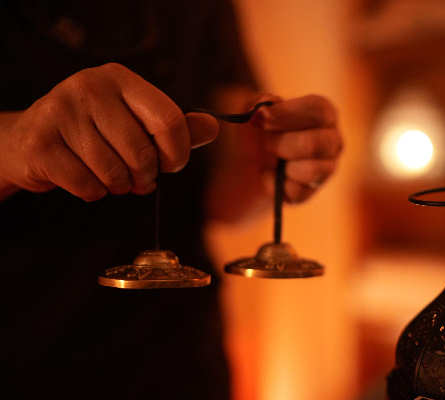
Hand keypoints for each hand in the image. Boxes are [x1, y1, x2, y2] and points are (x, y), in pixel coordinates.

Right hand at [0, 63, 217, 200]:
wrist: (31, 140)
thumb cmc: (95, 132)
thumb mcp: (136, 122)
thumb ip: (174, 128)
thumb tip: (213, 127)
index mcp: (120, 79)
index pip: (168, 120)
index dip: (177, 153)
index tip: (170, 165)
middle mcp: (89, 87)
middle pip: (142, 152)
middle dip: (146, 177)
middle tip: (138, 178)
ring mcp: (61, 112)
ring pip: (114, 172)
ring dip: (119, 186)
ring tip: (112, 177)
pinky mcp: (41, 142)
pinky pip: (87, 185)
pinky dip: (93, 192)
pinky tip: (86, 179)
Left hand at [253, 95, 341, 202]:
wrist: (248, 162)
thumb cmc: (259, 129)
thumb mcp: (255, 110)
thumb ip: (258, 103)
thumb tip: (263, 106)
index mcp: (324, 113)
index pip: (319, 109)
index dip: (289, 113)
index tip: (262, 117)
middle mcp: (332, 140)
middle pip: (315, 143)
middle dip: (282, 143)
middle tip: (266, 142)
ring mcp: (327, 168)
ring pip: (311, 171)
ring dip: (282, 165)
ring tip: (271, 159)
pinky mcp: (312, 192)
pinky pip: (297, 192)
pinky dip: (274, 184)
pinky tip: (269, 175)